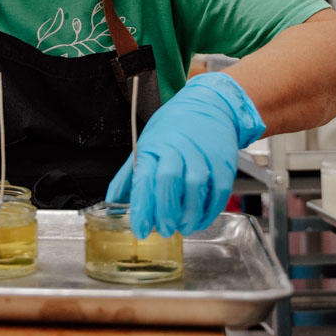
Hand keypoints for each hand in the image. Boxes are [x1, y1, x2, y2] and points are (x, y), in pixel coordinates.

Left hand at [106, 72, 264, 238]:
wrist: (208, 105)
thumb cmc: (173, 129)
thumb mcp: (146, 145)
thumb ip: (130, 176)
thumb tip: (111, 203)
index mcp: (154, 147)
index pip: (144, 179)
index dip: (142, 207)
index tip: (140, 229)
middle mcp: (177, 149)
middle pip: (169, 180)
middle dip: (165, 210)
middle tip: (164, 229)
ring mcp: (202, 154)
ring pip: (195, 186)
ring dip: (189, 213)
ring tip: (183, 227)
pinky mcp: (223, 161)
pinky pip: (219, 189)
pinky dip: (210, 209)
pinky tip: (201, 219)